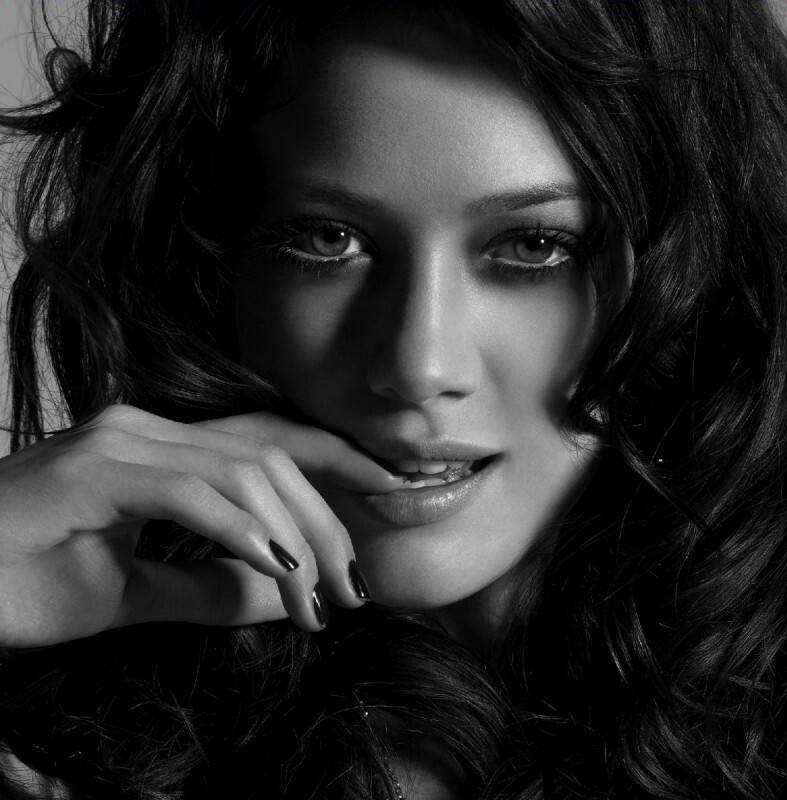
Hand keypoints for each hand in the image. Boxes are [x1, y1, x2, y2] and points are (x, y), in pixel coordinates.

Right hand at [0, 405, 400, 647]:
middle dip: (330, 519)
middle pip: (272, 457)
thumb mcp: (130, 594)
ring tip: (321, 600)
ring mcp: (118, 442)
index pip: (271, 442)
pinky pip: (193, 492)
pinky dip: (244, 532)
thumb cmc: (17, 584)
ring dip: (297, 539)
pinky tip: (280, 573)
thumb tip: (282, 592)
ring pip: (244, 472)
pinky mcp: (92, 469)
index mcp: (160, 448)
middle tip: (357, 589)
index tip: (393, 490)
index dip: (340, 461)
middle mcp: (145, 429)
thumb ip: (208, 587)